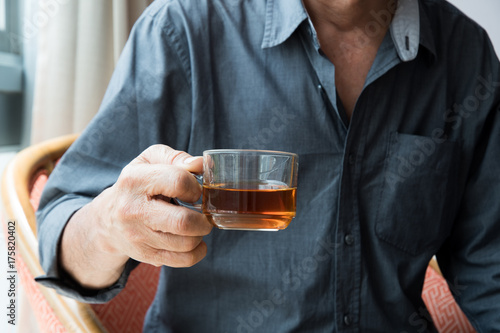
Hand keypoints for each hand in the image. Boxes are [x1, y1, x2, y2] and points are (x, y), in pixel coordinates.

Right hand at [95, 145, 212, 267]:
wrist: (107, 220)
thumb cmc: (137, 185)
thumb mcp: (149, 161)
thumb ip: (176, 157)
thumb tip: (200, 164)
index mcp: (135, 180)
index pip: (178, 182)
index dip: (195, 186)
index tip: (195, 191)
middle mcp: (133, 210)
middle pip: (183, 221)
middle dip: (204, 219)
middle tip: (204, 214)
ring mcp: (138, 236)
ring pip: (186, 243)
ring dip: (200, 234)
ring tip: (197, 225)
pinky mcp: (145, 255)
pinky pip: (182, 260)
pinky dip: (197, 252)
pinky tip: (194, 241)